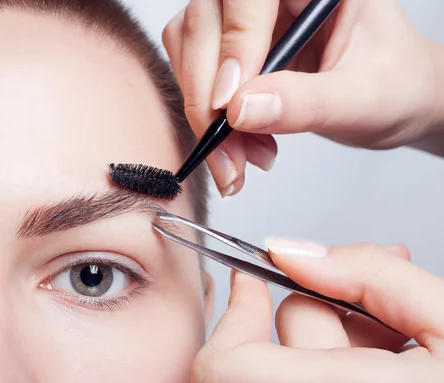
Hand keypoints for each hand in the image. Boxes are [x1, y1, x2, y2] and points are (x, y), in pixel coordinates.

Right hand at [163, 0, 443, 196]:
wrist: (395, 103)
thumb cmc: (396, 86)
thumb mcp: (363, 100)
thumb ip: (306, 103)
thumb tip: (241, 111)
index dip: (235, 43)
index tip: (231, 105)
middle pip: (205, 21)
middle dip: (208, 93)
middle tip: (227, 150)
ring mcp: (246, 22)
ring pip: (189, 47)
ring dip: (203, 110)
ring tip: (241, 157)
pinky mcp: (231, 51)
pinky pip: (194, 75)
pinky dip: (206, 119)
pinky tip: (238, 148)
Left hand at [192, 240, 443, 382]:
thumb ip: (370, 275)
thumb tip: (290, 251)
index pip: (225, 371)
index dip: (233, 318)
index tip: (253, 280)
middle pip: (267, 357)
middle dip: (314, 314)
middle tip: (375, 305)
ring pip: (293, 371)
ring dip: (335, 341)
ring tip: (398, 338)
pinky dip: (339, 365)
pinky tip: (390, 359)